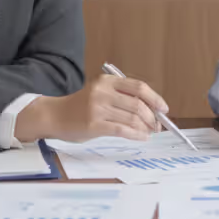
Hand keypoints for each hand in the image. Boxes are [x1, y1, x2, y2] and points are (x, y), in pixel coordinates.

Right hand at [15, 74, 168, 142]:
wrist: (54, 116)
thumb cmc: (79, 107)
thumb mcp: (99, 93)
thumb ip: (121, 97)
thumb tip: (151, 110)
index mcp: (106, 81)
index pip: (138, 87)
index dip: (155, 98)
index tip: (164, 109)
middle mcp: (103, 92)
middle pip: (138, 103)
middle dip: (152, 117)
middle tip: (157, 126)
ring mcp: (98, 108)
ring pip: (132, 117)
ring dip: (146, 127)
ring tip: (149, 133)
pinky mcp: (94, 124)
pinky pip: (122, 130)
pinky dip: (136, 134)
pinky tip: (141, 137)